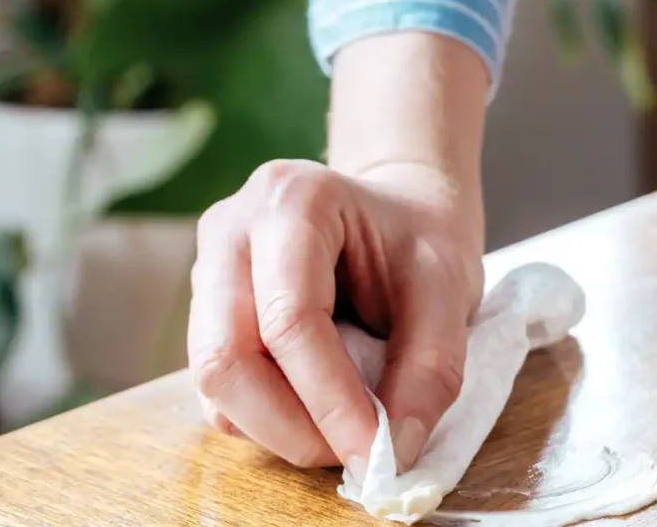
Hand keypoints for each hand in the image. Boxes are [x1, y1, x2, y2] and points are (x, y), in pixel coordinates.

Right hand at [188, 159, 483, 477]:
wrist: (397, 210)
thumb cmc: (420, 238)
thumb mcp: (449, 287)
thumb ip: (431, 367)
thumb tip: (394, 450)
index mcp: (293, 201)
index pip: (291, 320)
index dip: (332, 402)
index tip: (378, 455)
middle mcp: (231, 231)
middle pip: (227, 358)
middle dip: (294, 427)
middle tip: (360, 454)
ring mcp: (208, 271)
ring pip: (213, 383)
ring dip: (279, 429)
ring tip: (347, 430)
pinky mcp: (207, 313)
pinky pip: (217, 390)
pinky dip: (268, 419)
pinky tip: (319, 408)